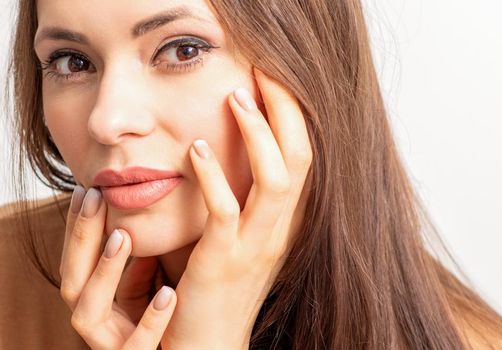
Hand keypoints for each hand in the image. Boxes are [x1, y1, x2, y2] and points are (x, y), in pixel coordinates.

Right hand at [60, 186, 177, 348]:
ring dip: (105, 272)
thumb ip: (140, 259)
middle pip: (73, 280)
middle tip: (96, 198)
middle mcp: (96, 327)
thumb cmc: (172, 327)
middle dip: (80, 238)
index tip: (87, 187)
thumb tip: (136, 213)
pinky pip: (137, 347)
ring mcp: (111, 348)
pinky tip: (170, 295)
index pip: (76, 260)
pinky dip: (151, 320)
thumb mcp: (149, 288)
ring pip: (88, 313)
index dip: (77, 226)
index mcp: (97, 304)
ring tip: (124, 237)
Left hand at [161, 68, 312, 348]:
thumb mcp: (242, 237)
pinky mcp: (223, 261)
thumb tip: (228, 147)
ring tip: (236, 99)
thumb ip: (244, 197)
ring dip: (258, 134)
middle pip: (301, 158)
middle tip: (262, 72)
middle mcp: (280, 231)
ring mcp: (256, 246)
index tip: (274, 79)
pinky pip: (227, 211)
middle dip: (286, 110)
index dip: (295, 114)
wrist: (208, 345)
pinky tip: (197, 148)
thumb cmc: (217, 287)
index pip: (304, 156)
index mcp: (287, 222)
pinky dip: (214, 175)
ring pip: (278, 180)